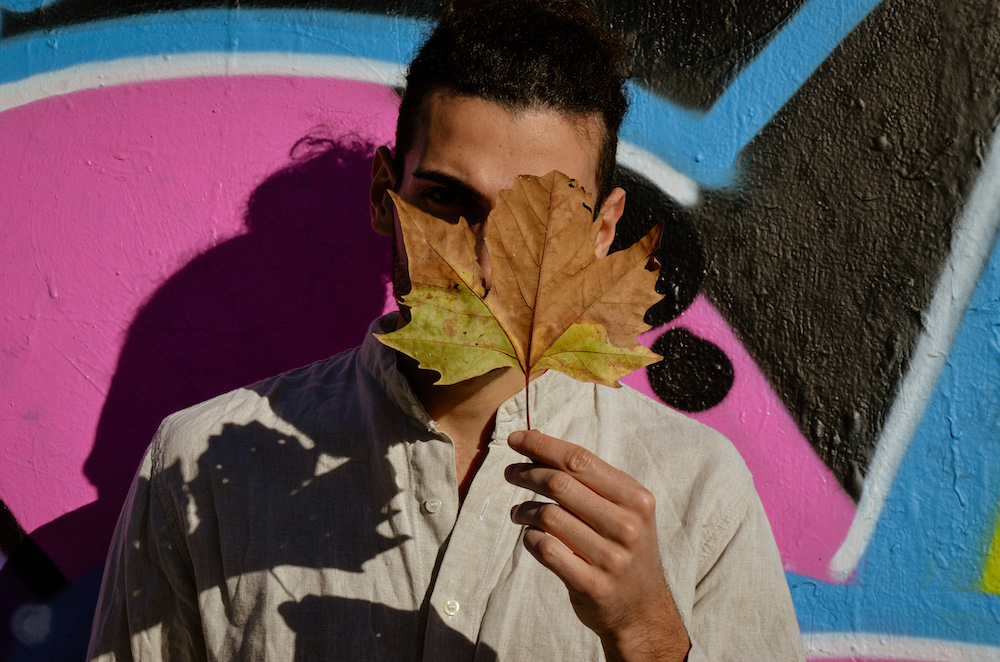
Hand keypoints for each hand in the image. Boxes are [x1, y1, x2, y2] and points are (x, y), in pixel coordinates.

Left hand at [505, 429, 689, 661]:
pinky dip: (530, 538)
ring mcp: (611, 557)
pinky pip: (546, 549)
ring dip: (524, 509)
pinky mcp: (592, 584)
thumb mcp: (624, 512)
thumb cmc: (623, 550)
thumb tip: (538, 446)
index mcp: (636, 498)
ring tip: (517, 512)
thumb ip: (590, 482)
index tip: (516, 439)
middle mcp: (627, 525)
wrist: (642, 611)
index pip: (580, 460)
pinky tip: (530, 537)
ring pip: (549, 515)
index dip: (542, 446)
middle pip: (561, 483)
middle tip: (510, 473)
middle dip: (527, 473)